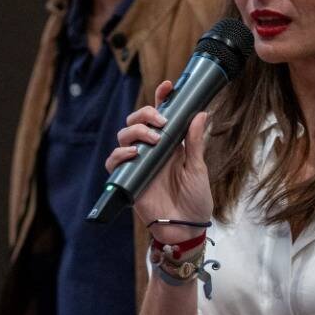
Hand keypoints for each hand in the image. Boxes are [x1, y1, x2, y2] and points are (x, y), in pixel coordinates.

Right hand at [105, 80, 213, 243]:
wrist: (186, 228)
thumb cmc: (195, 200)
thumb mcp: (198, 168)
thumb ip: (194, 142)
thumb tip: (200, 113)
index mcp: (169, 144)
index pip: (161, 115)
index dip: (161, 98)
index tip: (167, 86)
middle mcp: (151, 150)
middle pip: (136, 121)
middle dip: (144, 114)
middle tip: (160, 122)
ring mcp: (138, 163)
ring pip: (123, 136)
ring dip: (136, 132)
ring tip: (152, 140)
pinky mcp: (128, 179)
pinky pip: (114, 161)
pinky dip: (120, 154)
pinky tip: (134, 154)